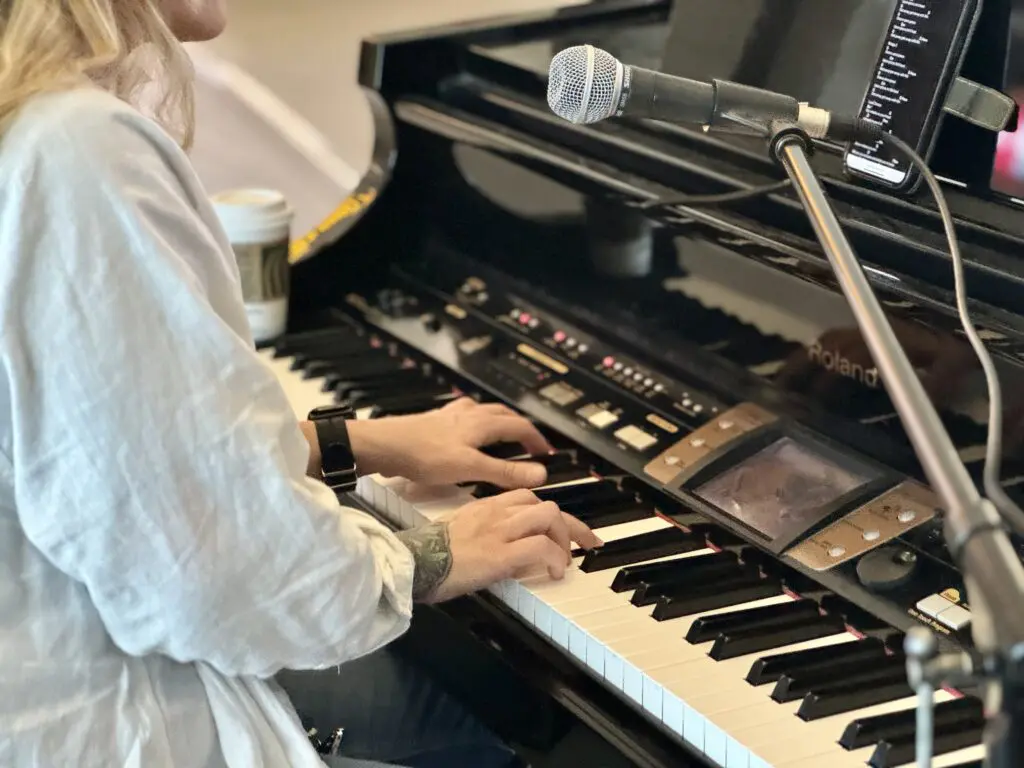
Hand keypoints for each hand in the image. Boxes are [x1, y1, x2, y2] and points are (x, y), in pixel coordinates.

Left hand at [346, 397, 552, 488]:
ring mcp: (451, 415)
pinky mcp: (435, 421)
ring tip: (504, 436)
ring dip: (499, 423)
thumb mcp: (469, 467)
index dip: (536, 440)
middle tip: (530, 445)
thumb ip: (504, 471)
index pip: (520, 426)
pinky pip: (464, 417)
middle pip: (504, 415)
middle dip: (520, 429)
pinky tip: (466, 433)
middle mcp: (469, 414)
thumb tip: (540, 474)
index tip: (546, 454)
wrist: (384, 444)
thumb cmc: (424, 455)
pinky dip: (476, 424)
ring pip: (484, 413)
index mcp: (481, 423)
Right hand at [395, 489, 602, 603]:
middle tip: (587, 543)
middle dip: (571, 525)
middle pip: (546, 505)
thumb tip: (509, 552)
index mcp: (484, 508)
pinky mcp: (500, 554)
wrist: (411, 564)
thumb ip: (484, 534)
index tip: (567, 529)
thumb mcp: (458, 535)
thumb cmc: (427, 556)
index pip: (528, 498)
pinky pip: (541, 547)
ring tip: (565, 561)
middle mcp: (494, 513)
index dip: (552, 513)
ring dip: (565, 539)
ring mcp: (498, 531)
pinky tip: (554, 573)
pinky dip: (555, 558)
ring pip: (549, 516)